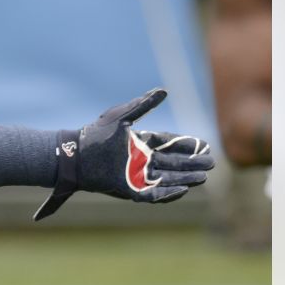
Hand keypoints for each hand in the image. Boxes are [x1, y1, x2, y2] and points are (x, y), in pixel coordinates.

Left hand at [34, 88, 214, 219]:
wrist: (73, 156)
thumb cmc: (94, 134)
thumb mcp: (120, 116)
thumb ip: (142, 105)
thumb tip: (164, 91)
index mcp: (139, 144)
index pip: (168, 145)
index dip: (187, 146)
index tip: (204, 145)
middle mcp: (139, 160)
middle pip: (172, 163)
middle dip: (192, 164)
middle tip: (211, 163)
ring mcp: (134, 176)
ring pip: (167, 178)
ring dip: (185, 178)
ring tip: (203, 178)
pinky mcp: (128, 190)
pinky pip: (152, 194)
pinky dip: (167, 193)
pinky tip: (183, 190)